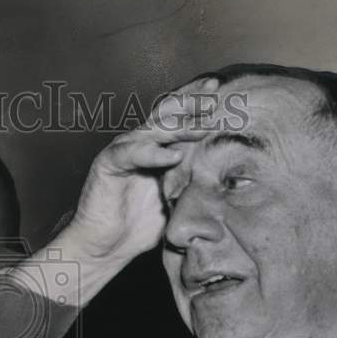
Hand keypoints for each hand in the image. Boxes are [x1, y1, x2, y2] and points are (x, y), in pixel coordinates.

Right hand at [62, 76, 218, 265]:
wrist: (106, 247)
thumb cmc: (139, 227)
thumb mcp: (177, 202)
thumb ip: (195, 184)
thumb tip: (230, 181)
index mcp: (156, 148)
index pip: (178, 117)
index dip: (199, 103)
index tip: (225, 92)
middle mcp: (139, 144)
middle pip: (166, 113)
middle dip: (192, 101)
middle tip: (214, 90)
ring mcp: (122, 152)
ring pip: (151, 129)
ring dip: (178, 126)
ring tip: (202, 127)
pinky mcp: (107, 165)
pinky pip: (130, 153)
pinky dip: (152, 153)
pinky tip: (174, 156)